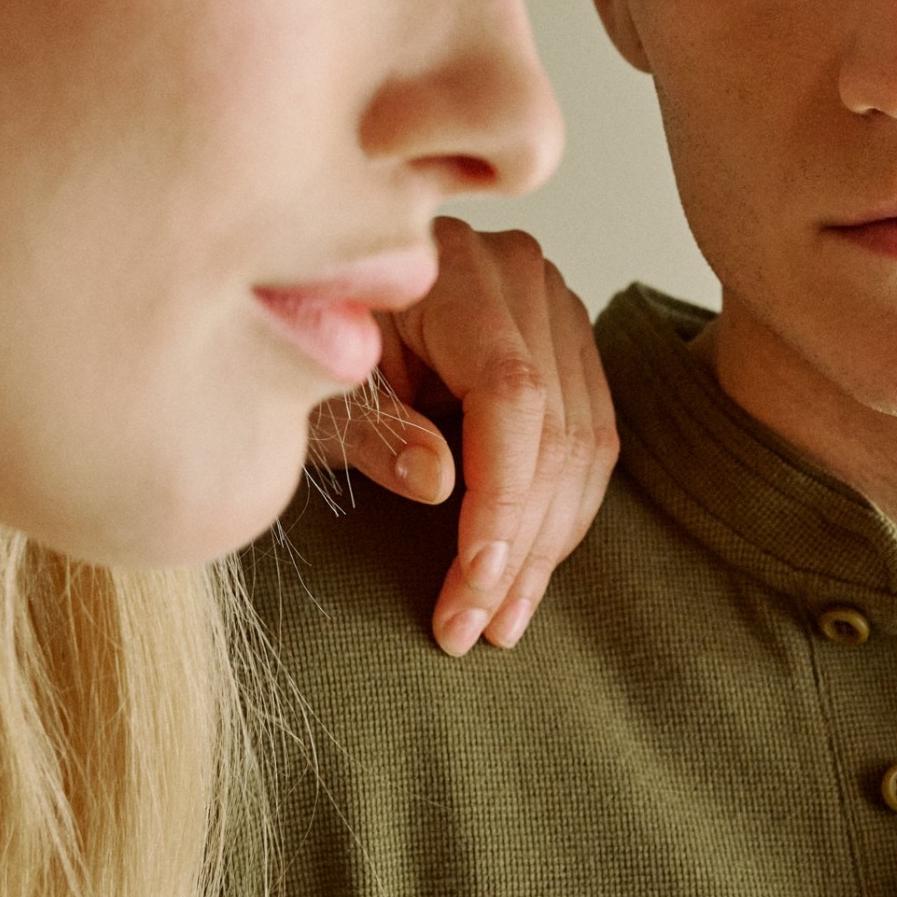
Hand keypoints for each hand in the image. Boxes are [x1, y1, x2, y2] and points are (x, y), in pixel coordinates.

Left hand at [306, 218, 617, 655]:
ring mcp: (552, 307)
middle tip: (477, 626)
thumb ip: (374, 431)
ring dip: (546, 544)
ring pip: (584, 443)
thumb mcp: (318, 394)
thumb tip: (439, 483)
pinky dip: (560, 513)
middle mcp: (519, 276)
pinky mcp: (563, 345)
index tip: (476, 580)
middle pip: (556, 425)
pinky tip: (525, 572)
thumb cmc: (307, 345)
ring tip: (501, 619)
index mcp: (455, 269)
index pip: (510, 392)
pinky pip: (589, 439)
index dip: (502, 497)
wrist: (315, 302)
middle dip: (519, 542)